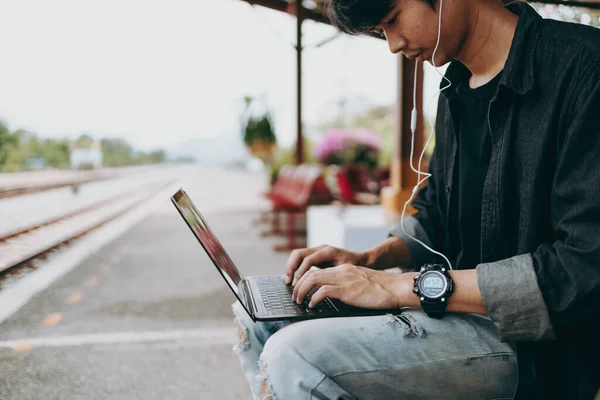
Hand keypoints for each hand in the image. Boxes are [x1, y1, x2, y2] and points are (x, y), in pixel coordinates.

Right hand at [284, 245, 365, 285]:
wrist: (363, 260)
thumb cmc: (356, 267)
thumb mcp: (346, 272)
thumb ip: (334, 277)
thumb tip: (321, 289)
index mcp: (328, 252)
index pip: (309, 259)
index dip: (301, 272)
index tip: (297, 284)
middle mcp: (321, 248)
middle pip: (299, 254)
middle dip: (291, 268)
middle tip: (288, 282)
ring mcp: (318, 250)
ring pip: (297, 255)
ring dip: (290, 267)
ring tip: (288, 281)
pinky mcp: (316, 255)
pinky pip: (301, 258)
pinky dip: (295, 267)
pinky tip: (294, 278)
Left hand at [292, 264, 409, 309]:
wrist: (395, 288)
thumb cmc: (380, 290)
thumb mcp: (359, 284)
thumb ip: (345, 286)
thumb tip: (331, 297)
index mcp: (343, 269)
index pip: (317, 270)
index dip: (304, 279)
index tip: (298, 289)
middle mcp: (341, 271)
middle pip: (310, 273)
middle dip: (298, 285)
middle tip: (294, 298)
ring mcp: (344, 280)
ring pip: (313, 279)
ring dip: (302, 290)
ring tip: (299, 301)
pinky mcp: (347, 290)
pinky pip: (323, 291)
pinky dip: (314, 298)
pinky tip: (313, 306)